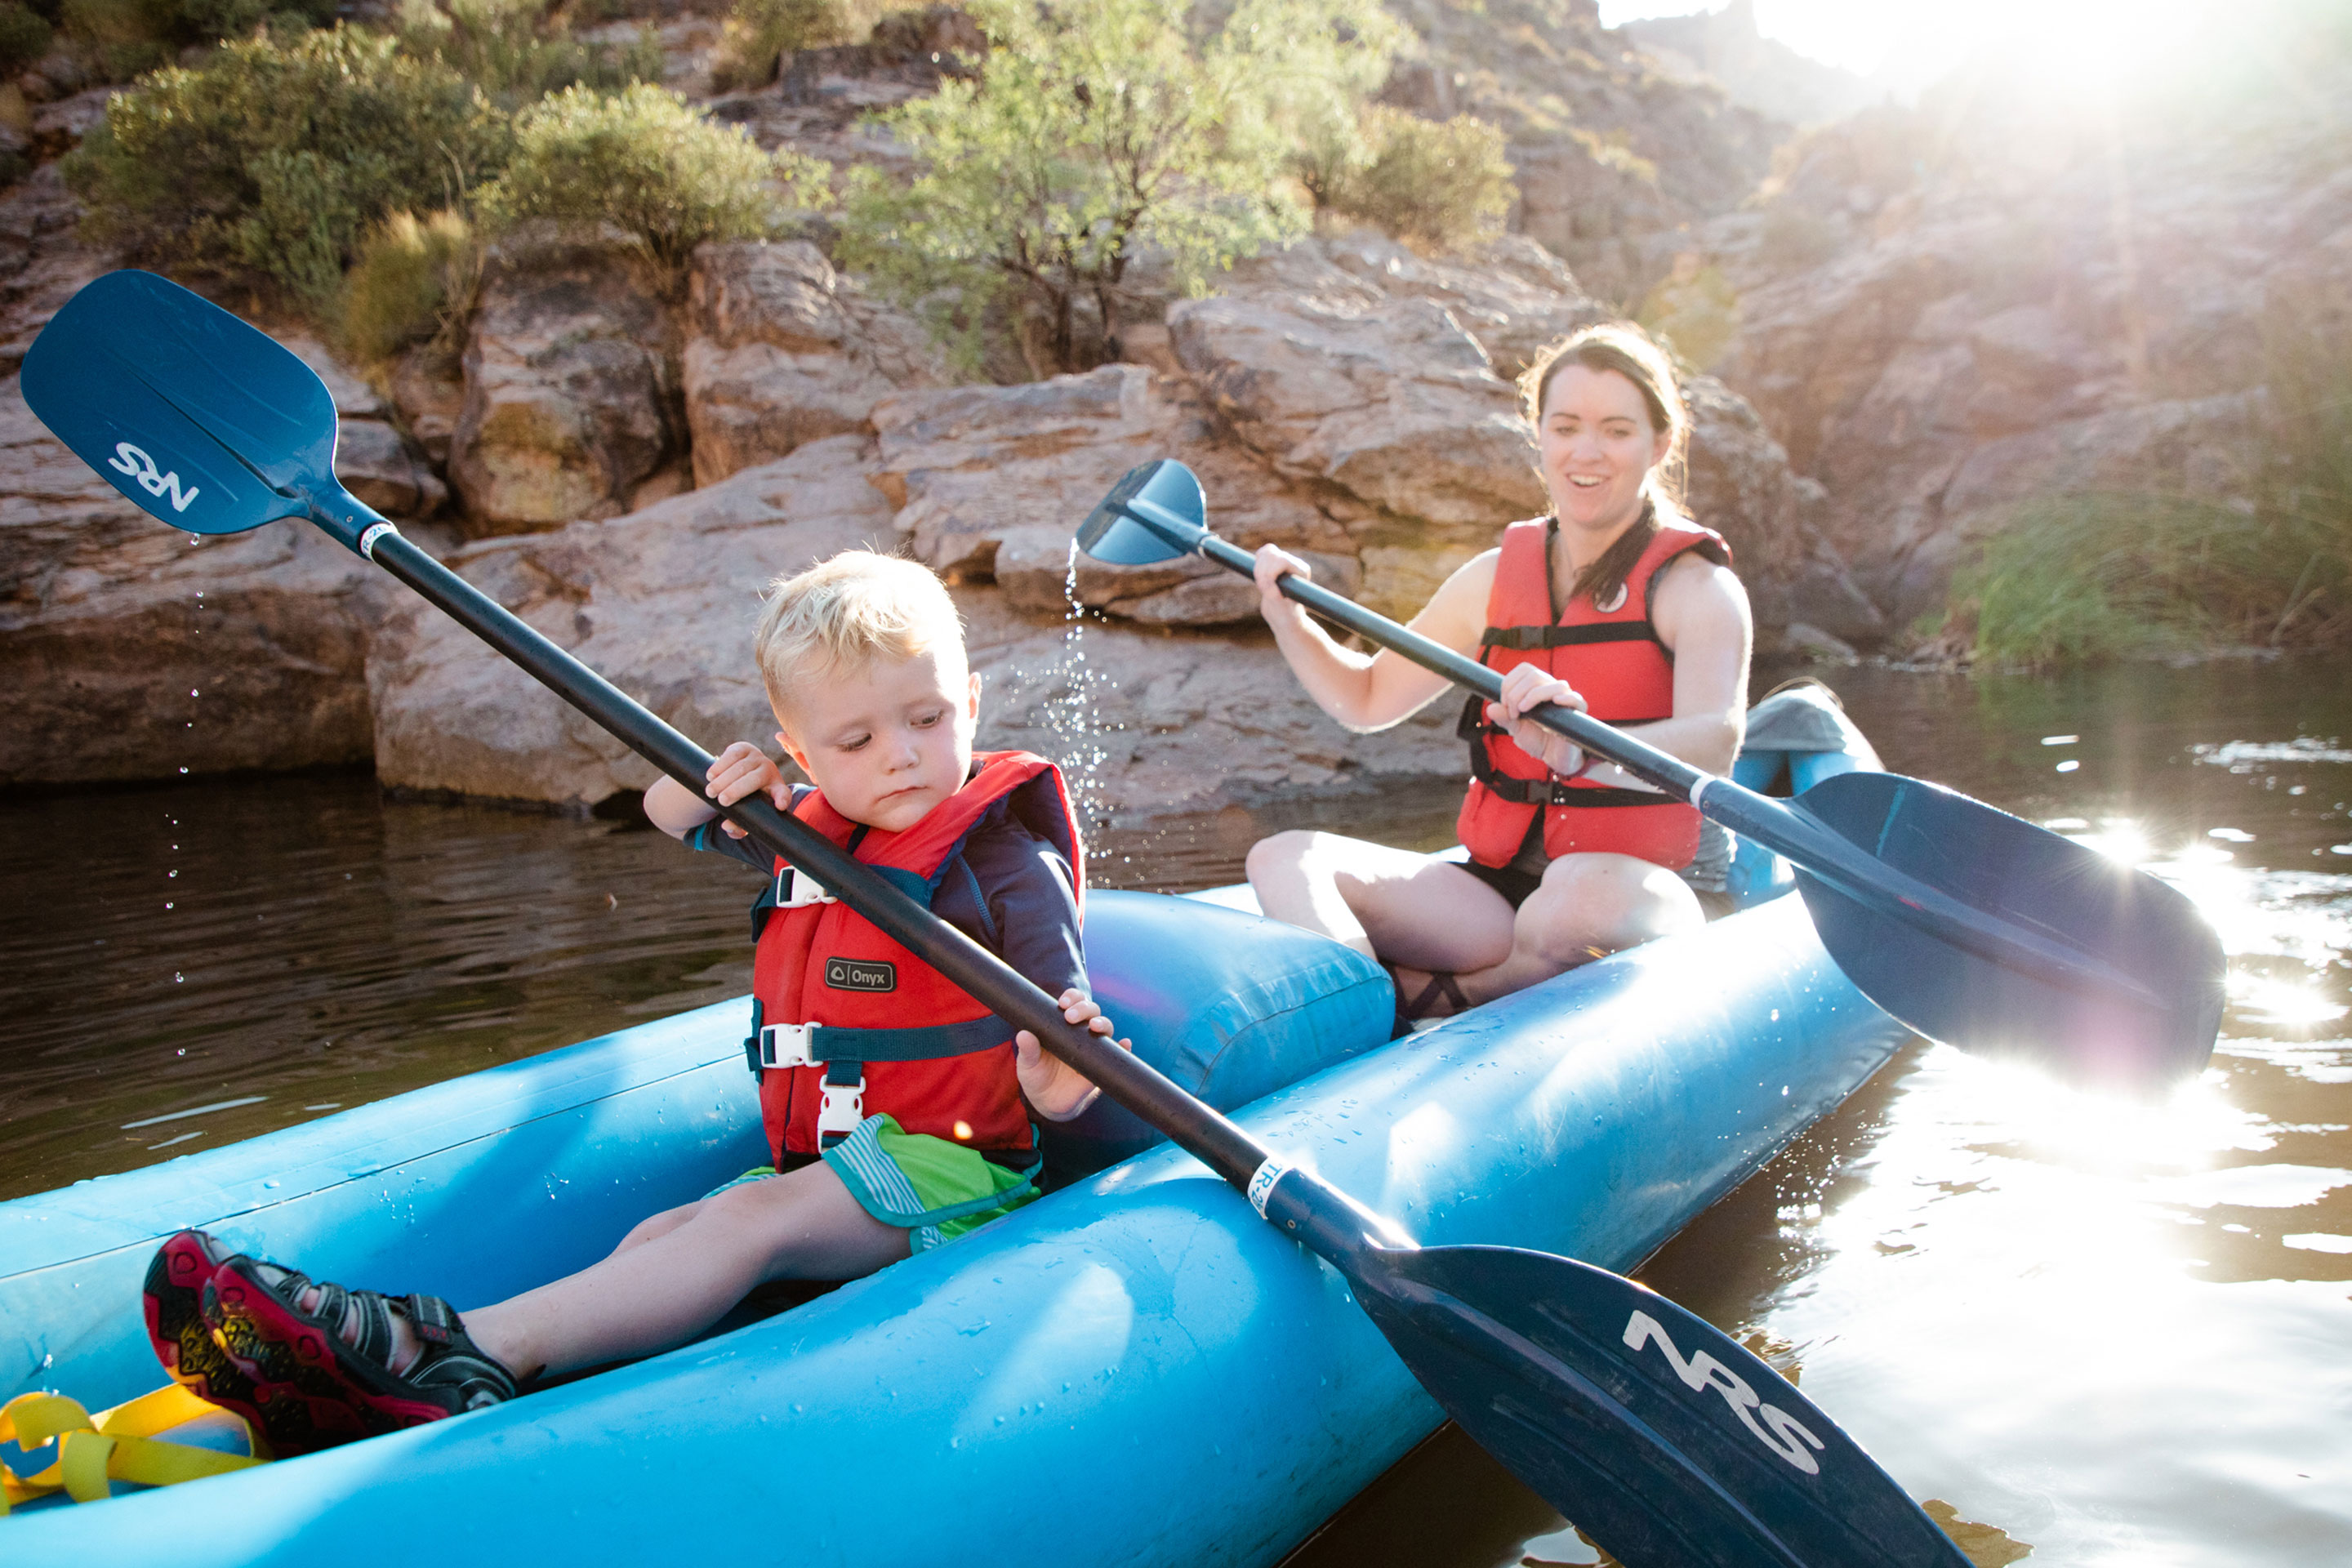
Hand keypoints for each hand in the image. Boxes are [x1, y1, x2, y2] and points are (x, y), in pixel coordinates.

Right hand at [705, 741, 785, 837]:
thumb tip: (727, 826)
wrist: (739, 771)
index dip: (782, 799)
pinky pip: (732, 755)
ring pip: (741, 767)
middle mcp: (769, 770)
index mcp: (776, 789)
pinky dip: (720, 766)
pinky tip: (711, 776)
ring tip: (711, 792)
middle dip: (737, 790)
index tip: (779, 806)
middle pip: (755, 779)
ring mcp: (757, 757)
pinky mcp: (743, 748)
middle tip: (721, 801)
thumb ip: (738, 825)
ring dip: (724, 780)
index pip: (783, 794)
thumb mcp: (745, 812)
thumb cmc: (744, 798)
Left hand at [1014, 988, 1130, 1120]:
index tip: (1063, 1003)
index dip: (1072, 997)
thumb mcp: (1027, 1064)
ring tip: (1095, 1026)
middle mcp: (1081, 1033)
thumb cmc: (1037, 1077)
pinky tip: (1125, 1045)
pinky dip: (1124, 1048)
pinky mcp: (1102, 1066)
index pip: (1073, 1003)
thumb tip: (1023, 1034)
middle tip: (1070, 1017)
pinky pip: (1118, 1055)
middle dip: (1084, 1008)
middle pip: (1091, 1011)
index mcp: (1063, 1025)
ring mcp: (1093, 1048)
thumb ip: (1027, 1050)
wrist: (1047, 1103)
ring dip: (1103, 1023)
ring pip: (1105, 1028)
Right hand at [1252, 544, 1313, 630]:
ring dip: (1258, 568)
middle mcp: (1295, 563)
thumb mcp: (1280, 609)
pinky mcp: (1275, 562)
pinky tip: (1259, 578)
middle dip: (1262, 571)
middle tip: (1262, 588)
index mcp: (1301, 571)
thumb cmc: (1286, 615)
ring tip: (1261, 585)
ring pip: (1267, 551)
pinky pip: (1263, 553)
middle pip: (1272, 553)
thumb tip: (1266, 584)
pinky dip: (1257, 564)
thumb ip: (1273, 596)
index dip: (1269, 572)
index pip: (1282, 560)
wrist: (1283, 617)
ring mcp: (1285, 561)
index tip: (1264, 587)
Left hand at [1485, 664, 1590, 777]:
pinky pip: (1576, 699)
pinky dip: (1565, 697)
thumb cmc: (1536, 739)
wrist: (1553, 758)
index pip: (1525, 670)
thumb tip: (1490, 708)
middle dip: (1516, 693)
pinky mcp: (1578, 712)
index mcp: (1537, 687)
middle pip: (1535, 675)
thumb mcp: (1516, 729)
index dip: (1510, 683)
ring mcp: (1566, 699)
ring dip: (1533, 696)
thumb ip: (1504, 718)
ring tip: (1523, 712)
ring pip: (1554, 685)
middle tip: (1513, 713)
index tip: (1505, 704)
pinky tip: (1555, 702)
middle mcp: (1552, 689)